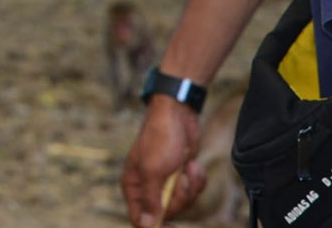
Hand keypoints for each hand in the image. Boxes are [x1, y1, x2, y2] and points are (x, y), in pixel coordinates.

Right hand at [121, 97, 205, 226]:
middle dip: (180, 197)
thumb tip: (145, 225)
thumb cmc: (160, 138)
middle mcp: (147, 186)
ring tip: (187, 167)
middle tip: (181, 179)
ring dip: (191, 186)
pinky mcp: (180, 175)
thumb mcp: (153, 171)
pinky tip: (192, 164)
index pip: (139, 219)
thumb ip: (149, 200)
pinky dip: (197, 180)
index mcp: (133, 186)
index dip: (155, 226)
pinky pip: (193, 191)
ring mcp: (165, 181)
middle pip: (166, 212)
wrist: (178, 114)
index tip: (173, 227)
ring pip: (182, 202)